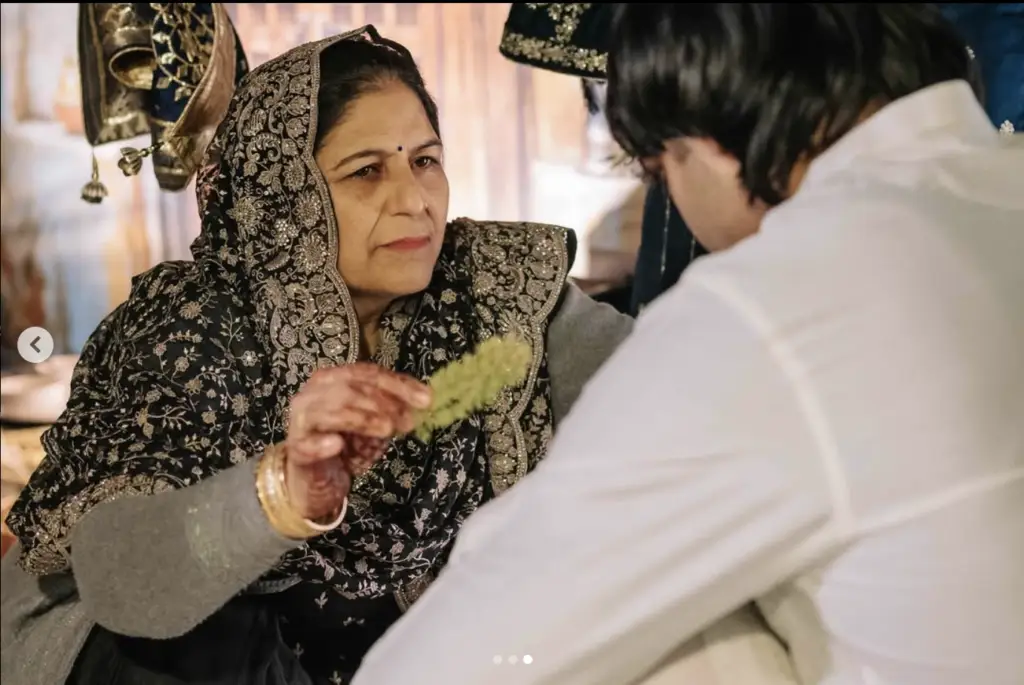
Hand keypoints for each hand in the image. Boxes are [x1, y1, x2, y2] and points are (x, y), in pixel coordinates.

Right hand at [284, 363, 431, 519]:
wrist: (318, 479)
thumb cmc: (347, 445)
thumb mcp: (376, 424)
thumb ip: (394, 409)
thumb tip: (424, 400)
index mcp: (334, 379)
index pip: (367, 374)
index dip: (398, 384)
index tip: (425, 399)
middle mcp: (314, 393)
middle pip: (350, 388)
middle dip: (384, 402)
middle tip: (408, 421)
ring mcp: (301, 420)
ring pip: (332, 410)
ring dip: (363, 418)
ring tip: (387, 429)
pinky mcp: (296, 448)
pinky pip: (307, 444)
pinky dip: (323, 444)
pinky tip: (337, 445)